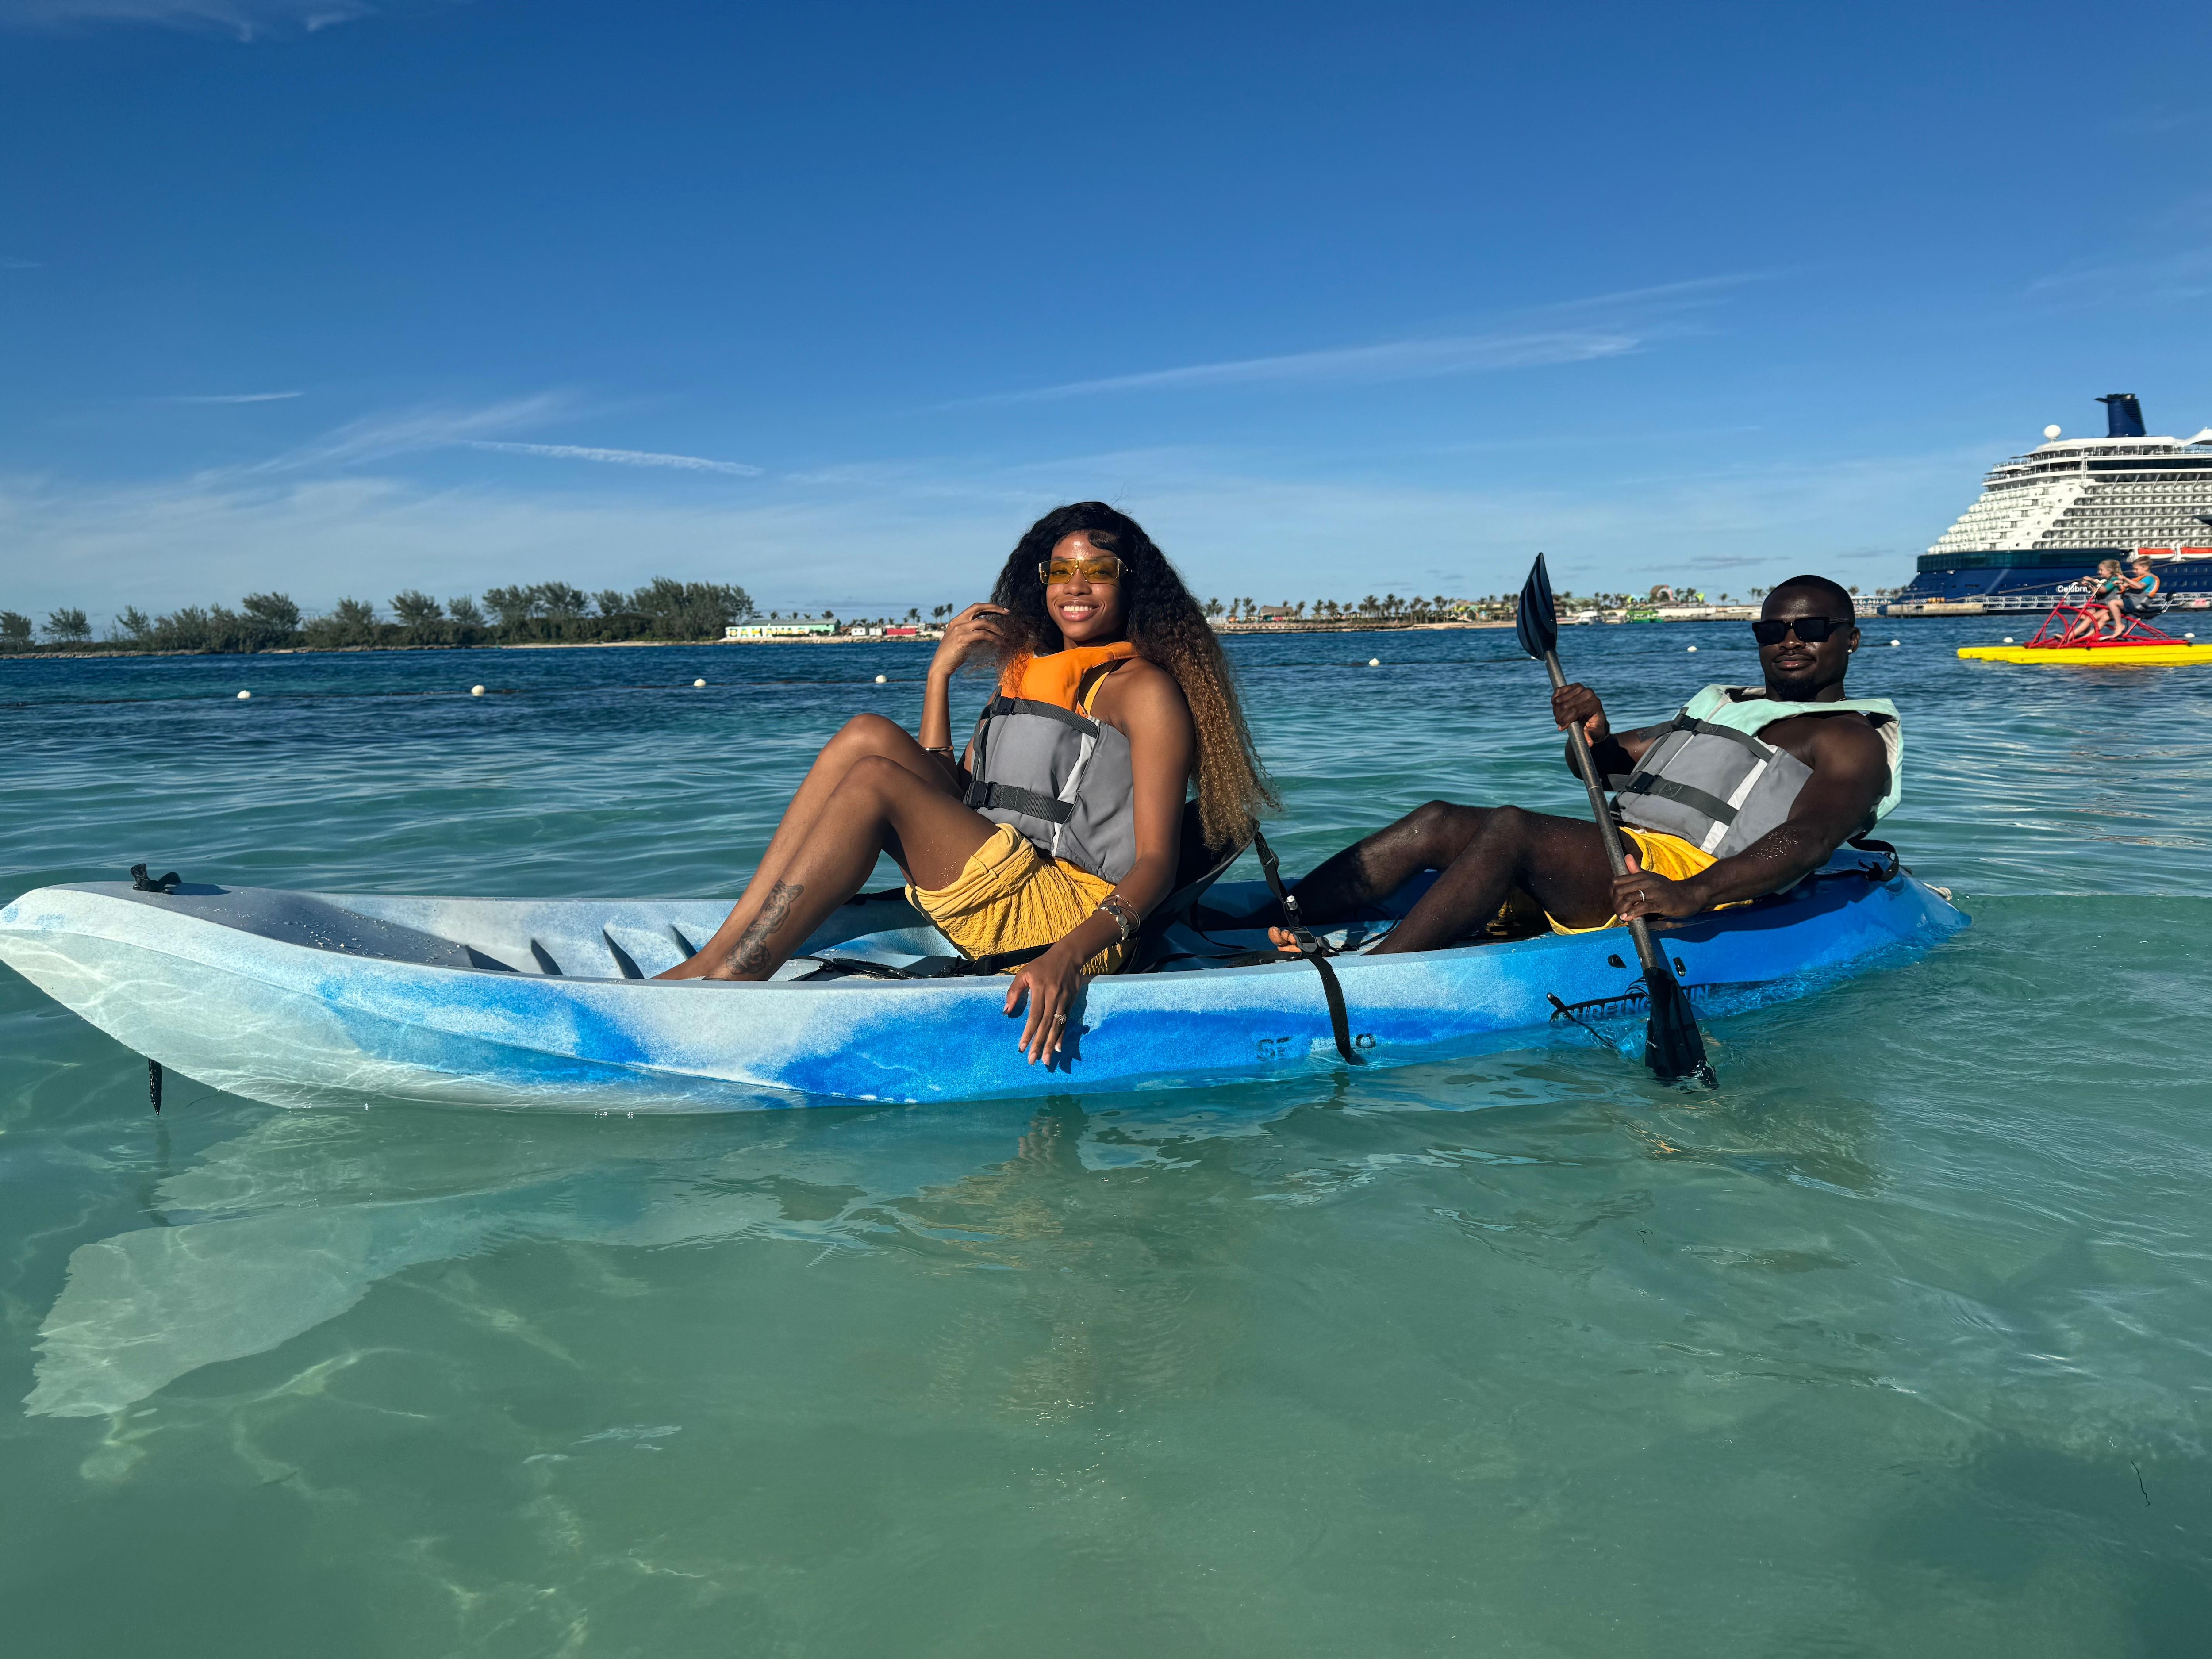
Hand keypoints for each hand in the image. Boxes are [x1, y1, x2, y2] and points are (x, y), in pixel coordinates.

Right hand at [930, 603, 1008, 679]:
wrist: (940, 666)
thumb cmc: (952, 656)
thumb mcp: (960, 640)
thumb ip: (970, 633)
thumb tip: (987, 633)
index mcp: (956, 620)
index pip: (975, 607)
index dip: (989, 607)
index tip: (1001, 610)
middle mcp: (958, 622)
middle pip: (978, 607)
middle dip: (994, 608)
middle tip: (1007, 612)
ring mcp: (959, 630)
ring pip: (983, 622)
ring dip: (996, 628)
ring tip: (1004, 635)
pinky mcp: (962, 639)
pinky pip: (982, 635)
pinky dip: (993, 638)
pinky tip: (998, 642)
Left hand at [1006, 944, 1083, 1064]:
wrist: (1069, 956)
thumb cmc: (1042, 965)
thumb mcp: (1024, 973)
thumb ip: (1014, 991)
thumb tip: (1006, 1011)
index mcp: (1041, 990)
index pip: (1035, 1016)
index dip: (1029, 1033)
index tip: (1022, 1047)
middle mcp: (1054, 997)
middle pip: (1046, 1024)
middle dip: (1039, 1044)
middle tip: (1033, 1060)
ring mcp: (1064, 1000)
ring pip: (1057, 1025)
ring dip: (1051, 1044)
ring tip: (1046, 1060)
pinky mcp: (1071, 1002)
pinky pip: (1065, 1022)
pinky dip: (1062, 1035)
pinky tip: (1059, 1048)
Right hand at [1552, 682, 1608, 747]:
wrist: (1594, 716)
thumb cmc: (1595, 726)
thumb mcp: (1596, 734)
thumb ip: (1591, 736)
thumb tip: (1588, 742)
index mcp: (1595, 704)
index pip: (1575, 710)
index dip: (1565, 720)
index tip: (1560, 728)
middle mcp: (1588, 693)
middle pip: (1565, 705)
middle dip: (1559, 717)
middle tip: (1559, 724)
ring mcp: (1579, 687)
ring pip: (1559, 700)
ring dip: (1556, 711)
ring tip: (1560, 717)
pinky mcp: (1572, 686)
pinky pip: (1557, 692)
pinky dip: (1554, 702)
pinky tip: (1558, 709)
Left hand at [1612, 851, 1702, 921]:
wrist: (1688, 895)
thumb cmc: (1667, 888)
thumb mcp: (1651, 877)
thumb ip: (1636, 870)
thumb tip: (1627, 857)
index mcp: (1641, 876)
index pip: (1617, 881)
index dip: (1612, 893)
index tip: (1615, 902)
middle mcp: (1646, 881)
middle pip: (1620, 890)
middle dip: (1615, 903)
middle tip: (1617, 912)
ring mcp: (1653, 892)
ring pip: (1629, 898)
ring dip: (1621, 909)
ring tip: (1621, 916)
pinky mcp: (1660, 903)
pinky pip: (1642, 907)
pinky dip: (1632, 913)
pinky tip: (1627, 918)